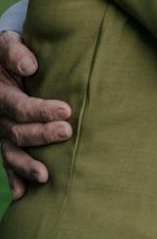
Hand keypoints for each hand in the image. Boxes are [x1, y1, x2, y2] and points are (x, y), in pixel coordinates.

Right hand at [0, 31, 71, 199]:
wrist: (2, 59)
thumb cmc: (11, 51)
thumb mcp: (8, 44)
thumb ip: (16, 52)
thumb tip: (30, 67)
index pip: (19, 106)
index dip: (41, 110)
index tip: (66, 110)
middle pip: (17, 131)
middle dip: (42, 135)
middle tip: (67, 132)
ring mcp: (0, 131)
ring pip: (11, 152)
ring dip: (27, 166)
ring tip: (45, 176)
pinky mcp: (6, 140)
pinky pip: (7, 162)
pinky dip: (14, 179)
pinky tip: (24, 195)